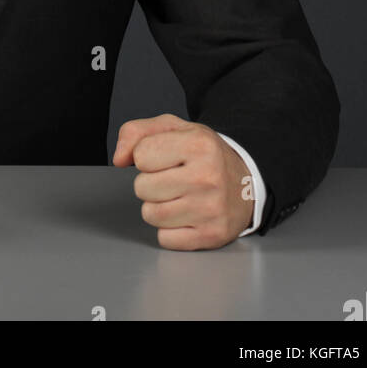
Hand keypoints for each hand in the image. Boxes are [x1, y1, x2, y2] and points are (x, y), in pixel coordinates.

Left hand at [113, 113, 253, 249]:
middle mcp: (207, 176)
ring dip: (157, 206)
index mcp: (199, 144)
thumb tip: (119, 159)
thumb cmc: (204, 155)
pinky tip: (186, 215)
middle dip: (150, 183)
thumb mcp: (173, 128)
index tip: (165, 157)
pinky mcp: (211, 236)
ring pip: (151, 214)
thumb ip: (136, 133)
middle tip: (172, 178)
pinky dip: (169, 229)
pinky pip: (165, 238)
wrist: (247, 183)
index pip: (141, 155)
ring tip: (178, 196)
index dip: (146, 156)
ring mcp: (210, 209)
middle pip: (142, 187)